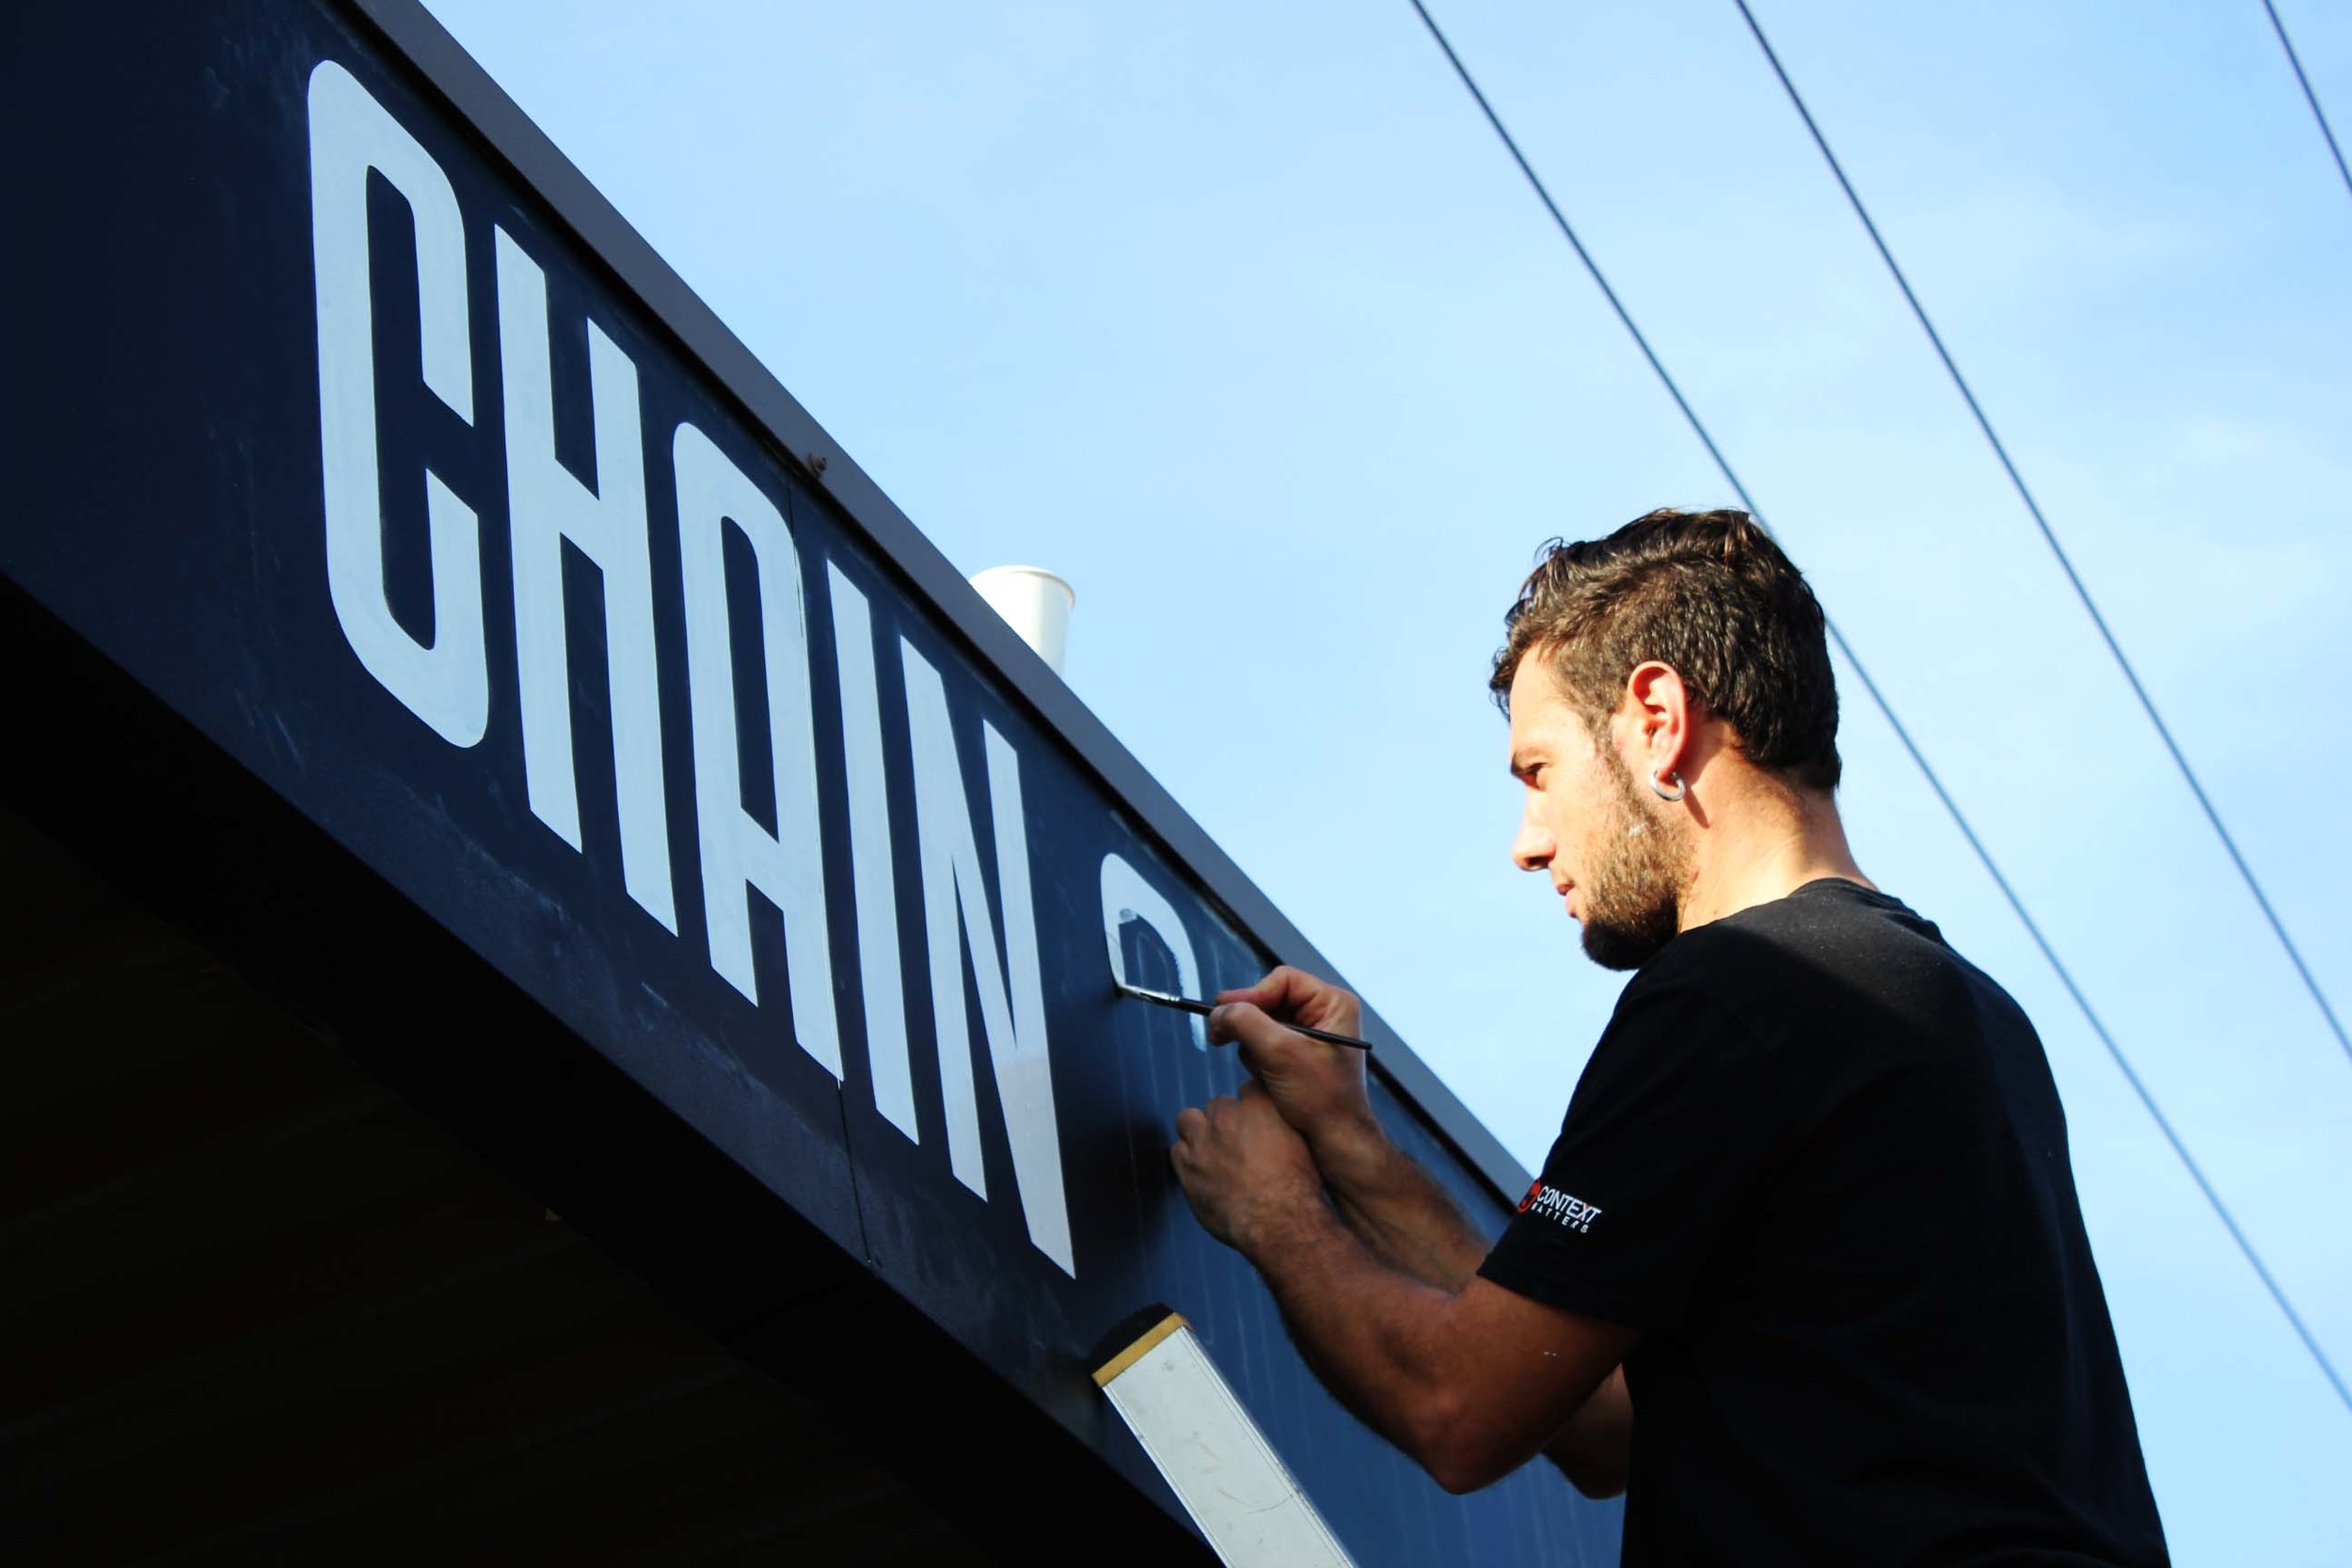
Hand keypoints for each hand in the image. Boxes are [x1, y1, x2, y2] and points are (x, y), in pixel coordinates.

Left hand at [1171, 1080, 1323, 1253]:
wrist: (1278, 1221)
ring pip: (1188, 1120)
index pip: (1248, 1088)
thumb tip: (1273, 1120)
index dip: (1251, 1106)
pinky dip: (1187, 1158)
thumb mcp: (1301, 1143)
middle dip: (1224, 1121)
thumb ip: (1281, 1122)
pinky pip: (1177, 1150)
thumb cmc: (1298, 1186)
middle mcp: (1227, 1117)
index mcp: (1259, 1105)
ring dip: (1198, 1133)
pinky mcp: (1186, 1166)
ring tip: (1213, 1154)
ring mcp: (1203, 1141)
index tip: (1255, 1122)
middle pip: (1217, 1105)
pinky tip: (1202, 1172)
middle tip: (1235, 1144)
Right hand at [1209, 966, 1374, 1152]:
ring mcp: (1311, 1035)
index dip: (1251, 994)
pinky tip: (1266, 1077)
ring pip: (1263, 1022)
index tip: (1223, 1012)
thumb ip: (1246, 1023)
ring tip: (1262, 1069)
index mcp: (1333, 1004)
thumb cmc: (1321, 1099)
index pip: (1282, 980)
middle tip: (1219, 1035)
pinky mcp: (1299, 1055)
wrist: (1334, 1142)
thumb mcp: (1279, 1053)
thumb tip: (1218, 1011)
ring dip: (1253, 1044)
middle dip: (1248, 1023)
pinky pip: (1265, 1043)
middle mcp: (1325, 1014)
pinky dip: (1257, 1058)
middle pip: (1269, 999)